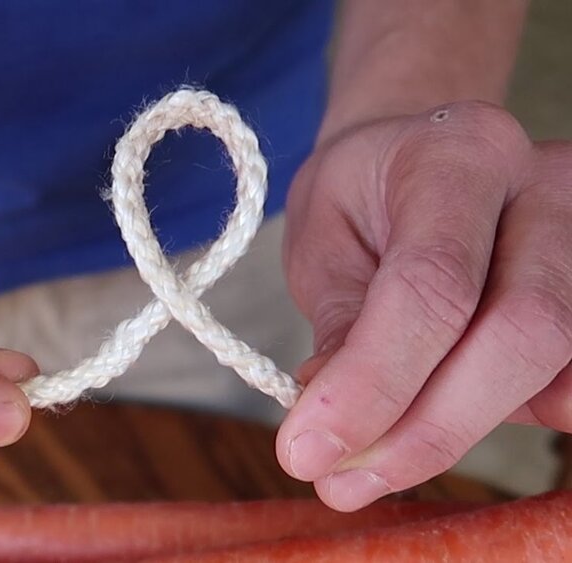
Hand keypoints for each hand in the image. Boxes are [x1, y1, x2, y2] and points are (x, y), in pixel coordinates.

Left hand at [276, 101, 571, 510]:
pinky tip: (442, 420)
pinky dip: (511, 417)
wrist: (420, 154)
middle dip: (428, 427)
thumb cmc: (362, 196)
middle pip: (522, 330)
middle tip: (342, 483)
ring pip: (557, 364)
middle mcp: (546, 187)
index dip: (373, 382)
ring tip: (376, 461)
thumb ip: (341, 324)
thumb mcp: (324, 240)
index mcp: (458, 157)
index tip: (307, 451)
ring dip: (463, 433)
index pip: (430, 284)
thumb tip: (337, 427)